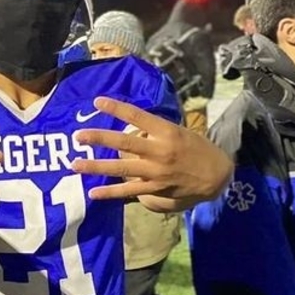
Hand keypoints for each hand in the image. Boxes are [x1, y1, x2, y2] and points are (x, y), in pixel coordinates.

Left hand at [71, 96, 232, 211]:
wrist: (218, 175)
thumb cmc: (195, 147)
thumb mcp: (178, 131)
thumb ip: (153, 131)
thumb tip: (127, 129)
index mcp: (166, 131)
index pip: (137, 116)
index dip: (116, 108)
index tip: (97, 101)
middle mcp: (159, 151)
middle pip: (124, 143)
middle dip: (99, 138)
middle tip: (78, 136)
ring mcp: (156, 172)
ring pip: (121, 169)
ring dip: (96, 167)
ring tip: (75, 164)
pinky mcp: (155, 189)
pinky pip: (128, 192)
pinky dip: (110, 193)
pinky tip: (93, 193)